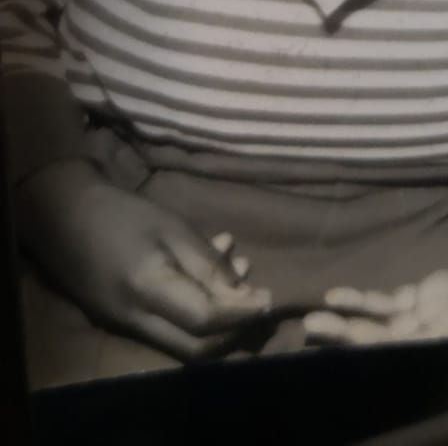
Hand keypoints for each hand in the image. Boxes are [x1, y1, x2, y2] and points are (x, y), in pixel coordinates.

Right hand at [16, 159, 271, 359]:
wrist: (63, 214)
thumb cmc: (121, 212)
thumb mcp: (171, 226)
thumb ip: (206, 262)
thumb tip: (243, 293)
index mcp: (148, 290)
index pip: (206, 321)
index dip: (242, 314)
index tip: (270, 298)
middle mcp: (137, 320)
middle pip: (198, 349)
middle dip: (236, 332)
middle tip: (263, 305)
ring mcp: (128, 326)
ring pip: (186, 345)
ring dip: (221, 325)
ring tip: (245, 285)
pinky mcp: (124, 321)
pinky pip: (170, 329)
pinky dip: (198, 314)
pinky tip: (215, 279)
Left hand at [304, 226, 447, 345]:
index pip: (414, 354)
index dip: (379, 353)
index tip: (345, 347)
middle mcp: (442, 337)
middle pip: (387, 344)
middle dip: (349, 340)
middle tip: (310, 330)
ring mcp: (433, 318)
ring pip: (383, 327)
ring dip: (349, 324)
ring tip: (310, 319)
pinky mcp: (431, 299)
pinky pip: (391, 306)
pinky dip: (365, 303)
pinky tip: (337, 298)